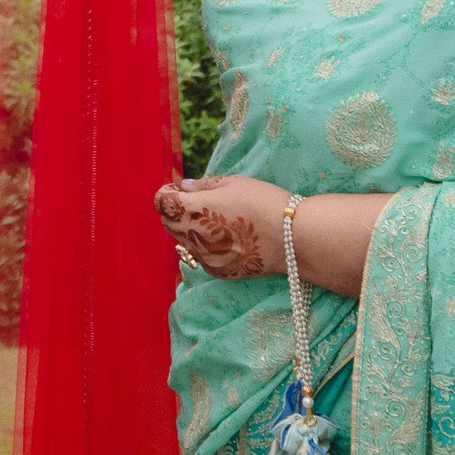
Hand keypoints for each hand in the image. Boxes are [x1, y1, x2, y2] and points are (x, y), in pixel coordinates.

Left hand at [157, 175, 294, 281]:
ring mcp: (204, 257)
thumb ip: (202, 185)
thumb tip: (182, 188)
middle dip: (175, 212)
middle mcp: (193, 236)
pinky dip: (205, 247)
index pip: (161, 202)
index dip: (166, 194)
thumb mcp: (233, 183)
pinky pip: (200, 257)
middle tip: (196, 203)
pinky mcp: (217, 271)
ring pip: (183, 242)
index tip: (176, 190)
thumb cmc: (264, 202)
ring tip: (215, 221)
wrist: (292, 238)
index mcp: (193, 209)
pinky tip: (227, 239)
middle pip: (167, 223)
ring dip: (189, 230)